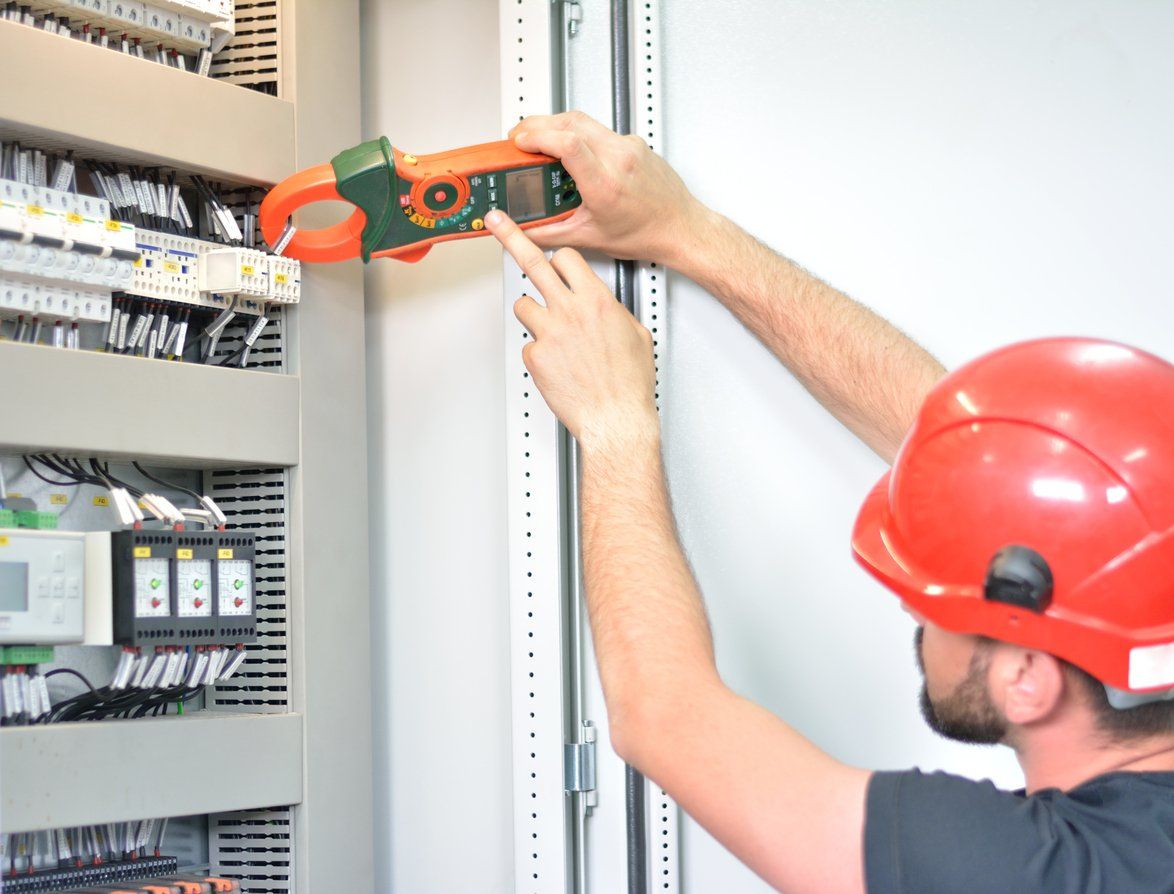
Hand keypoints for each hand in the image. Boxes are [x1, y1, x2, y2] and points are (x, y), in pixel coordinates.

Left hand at [486, 209, 658, 449]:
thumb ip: (613, 312)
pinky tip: (557, 366)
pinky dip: (539, 353)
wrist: (615, 419)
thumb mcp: (636, 336)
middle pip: (533, 262)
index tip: (551, 254)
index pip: (568, 259)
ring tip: (551, 332)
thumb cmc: (628, 384)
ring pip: (523, 304)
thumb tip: (604, 307)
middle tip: (497, 222)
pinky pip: (528, 343)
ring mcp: (549, 333)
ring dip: (533, 313)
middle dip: (512, 237)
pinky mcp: (535, 356)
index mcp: (597, 301)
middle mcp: (570, 311)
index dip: (560, 260)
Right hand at [509, 111, 707, 265]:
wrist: (681, 227)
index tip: (520, 142)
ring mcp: (628, 147)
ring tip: (541, 141)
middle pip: (571, 121)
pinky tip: (572, 151)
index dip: (538, 136)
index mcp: (606, 183)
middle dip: (538, 124)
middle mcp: (619, 158)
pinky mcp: (634, 143)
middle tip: (520, 137)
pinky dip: (578, 133)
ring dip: (556, 125)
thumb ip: (549, 234)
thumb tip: (523, 230)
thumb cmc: (646, 233)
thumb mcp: (590, 238)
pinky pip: (599, 129)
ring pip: (584, 120)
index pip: (568, 143)